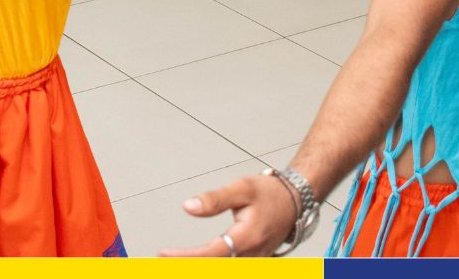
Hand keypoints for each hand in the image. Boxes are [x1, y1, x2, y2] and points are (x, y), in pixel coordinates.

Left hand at [160, 173, 296, 256]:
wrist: (295, 200)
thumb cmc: (270, 194)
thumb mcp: (241, 188)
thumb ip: (214, 199)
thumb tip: (189, 207)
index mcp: (247, 237)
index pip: (210, 254)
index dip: (185, 258)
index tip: (164, 255)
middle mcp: (252, 254)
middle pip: (215, 268)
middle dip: (188, 267)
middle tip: (163, 263)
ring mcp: (254, 261)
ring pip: (223, 271)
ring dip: (200, 268)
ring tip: (174, 264)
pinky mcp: (254, 262)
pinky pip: (231, 268)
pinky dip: (211, 267)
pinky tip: (196, 264)